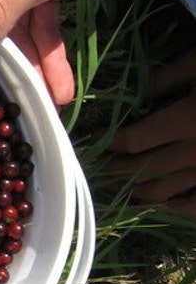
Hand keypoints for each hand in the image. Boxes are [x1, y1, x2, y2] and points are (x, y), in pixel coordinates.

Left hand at [106, 48, 195, 218]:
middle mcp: (195, 153)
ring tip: (126, 187)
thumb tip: (138, 94)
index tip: (98, 142)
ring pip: (165, 193)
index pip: (134, 141)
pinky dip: (178, 207)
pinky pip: (195, 205)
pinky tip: (168, 204)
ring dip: (141, 191)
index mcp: (187, 120)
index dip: (112, 144)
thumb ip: (170, 77)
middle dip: (117, 171)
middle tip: (100, 170)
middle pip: (142, 170)